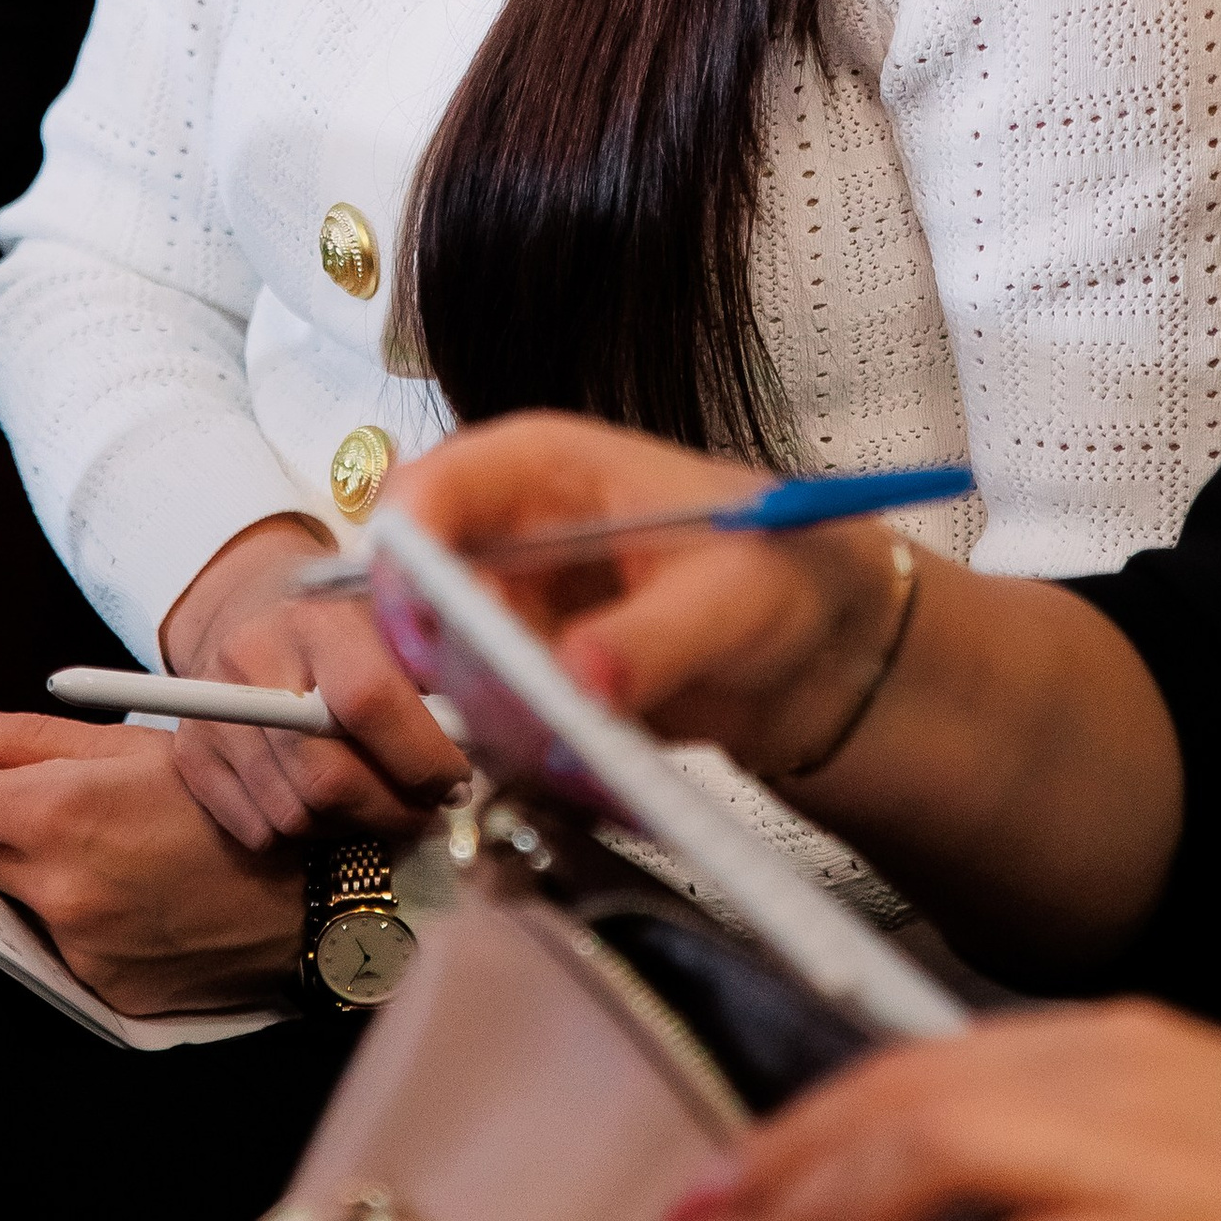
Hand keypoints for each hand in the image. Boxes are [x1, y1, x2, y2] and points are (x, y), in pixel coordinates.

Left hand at [0, 707, 304, 1016]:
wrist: (312, 893)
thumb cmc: (230, 802)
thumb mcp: (130, 742)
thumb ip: (20, 736)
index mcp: (55, 813)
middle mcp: (54, 888)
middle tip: (38, 796)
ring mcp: (74, 947)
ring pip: (10, 896)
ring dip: (31, 868)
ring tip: (104, 844)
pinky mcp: (98, 987)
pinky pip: (54, 943)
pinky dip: (73, 914)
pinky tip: (127, 891)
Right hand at [159, 511, 465, 851]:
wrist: (252, 612)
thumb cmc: (347, 627)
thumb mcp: (396, 626)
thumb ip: (440, 677)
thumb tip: (487, 742)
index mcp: (317, 621)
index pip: (368, 700)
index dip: (422, 757)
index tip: (456, 782)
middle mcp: (252, 660)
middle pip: (326, 777)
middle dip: (392, 810)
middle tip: (426, 811)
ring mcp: (213, 710)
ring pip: (294, 816)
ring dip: (352, 828)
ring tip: (379, 802)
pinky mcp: (189, 753)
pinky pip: (257, 831)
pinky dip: (303, 834)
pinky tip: (327, 803)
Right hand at [398, 412, 900, 779]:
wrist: (810, 647)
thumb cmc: (779, 574)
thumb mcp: (732, 597)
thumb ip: (653, 638)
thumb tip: (577, 679)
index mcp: (543, 465)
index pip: (432, 488)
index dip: (410, 556)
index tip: (431, 634)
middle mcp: (505, 529)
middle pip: (416, 589)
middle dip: (464, 663)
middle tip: (537, 715)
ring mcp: (504, 603)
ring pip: (444, 665)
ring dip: (504, 716)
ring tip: (593, 742)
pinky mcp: (517, 671)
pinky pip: (483, 714)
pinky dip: (526, 745)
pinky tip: (591, 755)